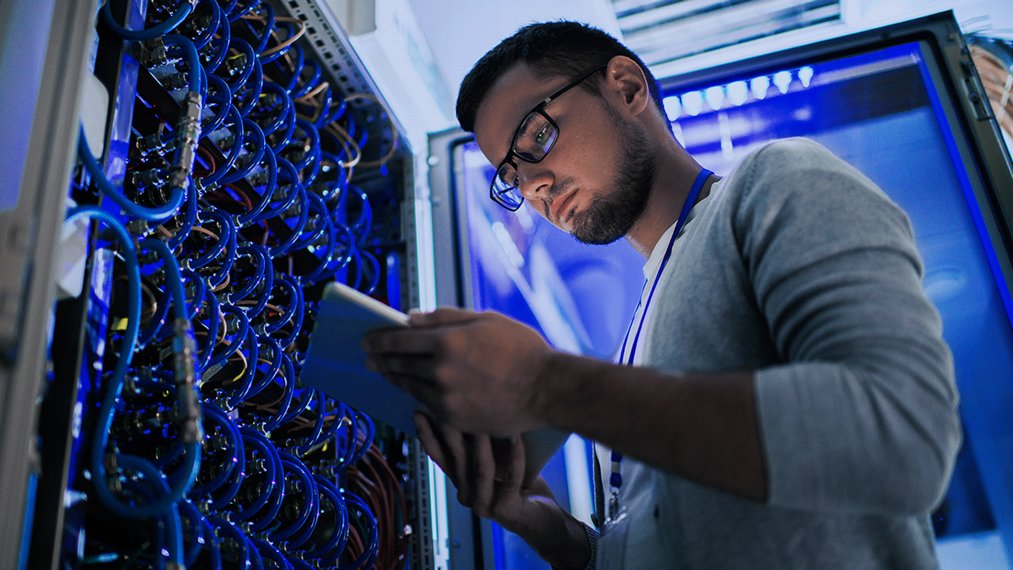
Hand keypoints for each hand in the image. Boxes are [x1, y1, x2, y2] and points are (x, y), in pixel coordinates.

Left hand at [363, 308, 553, 434]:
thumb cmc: (521, 348)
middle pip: (398, 365)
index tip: (366, 340)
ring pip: (410, 388)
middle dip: (380, 360)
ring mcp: (446, 399)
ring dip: (395, 379)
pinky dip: (417, 395)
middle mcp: (440, 372)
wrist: (547, 389)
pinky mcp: (455, 419)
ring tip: (386, 373)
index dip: (378, 340)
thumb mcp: (485, 320)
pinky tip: (413, 390)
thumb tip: (410, 318)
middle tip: (367, 358)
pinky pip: (427, 405)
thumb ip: (444, 318)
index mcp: (446, 342)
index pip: (398, 340)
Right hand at [416, 413, 592, 568]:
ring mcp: (484, 506)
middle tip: (451, 406)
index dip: (429, 436)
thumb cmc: (522, 485)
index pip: (440, 458)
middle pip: (457, 461)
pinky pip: (511, 479)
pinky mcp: (505, 510)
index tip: (420, 412)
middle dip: (453, 431)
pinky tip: (517, 436)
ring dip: (485, 442)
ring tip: (487, 416)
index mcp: (461, 483)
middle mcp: (467, 496)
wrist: (544, 519)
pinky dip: (515, 456)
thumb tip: (470, 408)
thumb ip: (482, 445)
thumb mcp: (498, 461)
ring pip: (482, 469)